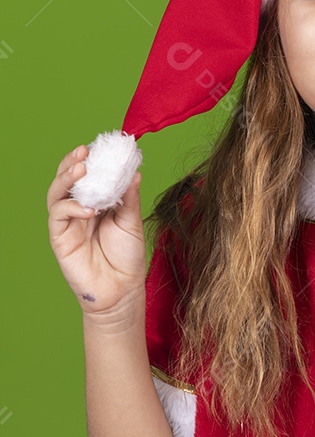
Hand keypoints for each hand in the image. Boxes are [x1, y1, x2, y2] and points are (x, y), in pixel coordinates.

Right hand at [47, 144, 146, 319]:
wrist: (122, 289)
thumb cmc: (127, 257)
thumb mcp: (132, 222)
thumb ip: (129, 197)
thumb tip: (135, 172)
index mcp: (97, 202)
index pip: (88, 176)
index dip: (91, 160)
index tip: (100, 146)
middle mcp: (79, 209)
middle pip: (66, 180)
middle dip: (72, 163)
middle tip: (83, 151)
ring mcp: (68, 223)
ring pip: (56, 193)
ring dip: (66, 179)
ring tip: (81, 168)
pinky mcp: (60, 238)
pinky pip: (58, 216)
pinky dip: (71, 207)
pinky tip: (88, 208)